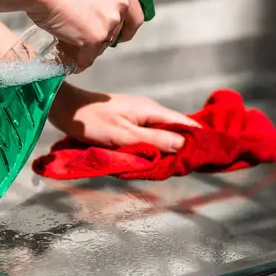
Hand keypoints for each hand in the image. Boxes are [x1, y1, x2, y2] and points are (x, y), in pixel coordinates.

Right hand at [27, 0, 144, 71]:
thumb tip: (97, 19)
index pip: (135, 16)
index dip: (126, 28)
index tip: (120, 34)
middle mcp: (121, 4)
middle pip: (117, 33)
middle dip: (102, 38)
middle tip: (84, 36)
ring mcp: (110, 22)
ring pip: (102, 46)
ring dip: (89, 48)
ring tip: (71, 42)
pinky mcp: (96, 38)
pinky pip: (89, 57)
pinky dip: (79, 60)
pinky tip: (70, 58)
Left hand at [49, 84, 200, 152]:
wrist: (66, 108)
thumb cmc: (91, 121)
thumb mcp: (122, 135)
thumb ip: (152, 140)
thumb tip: (183, 145)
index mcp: (151, 110)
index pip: (185, 123)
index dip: (198, 139)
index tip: (209, 155)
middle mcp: (148, 110)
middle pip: (175, 129)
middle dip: (184, 147)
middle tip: (192, 166)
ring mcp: (138, 115)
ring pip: (162, 133)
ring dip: (168, 148)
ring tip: (176, 166)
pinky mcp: (129, 121)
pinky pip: (149, 134)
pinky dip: (154, 146)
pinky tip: (154, 158)